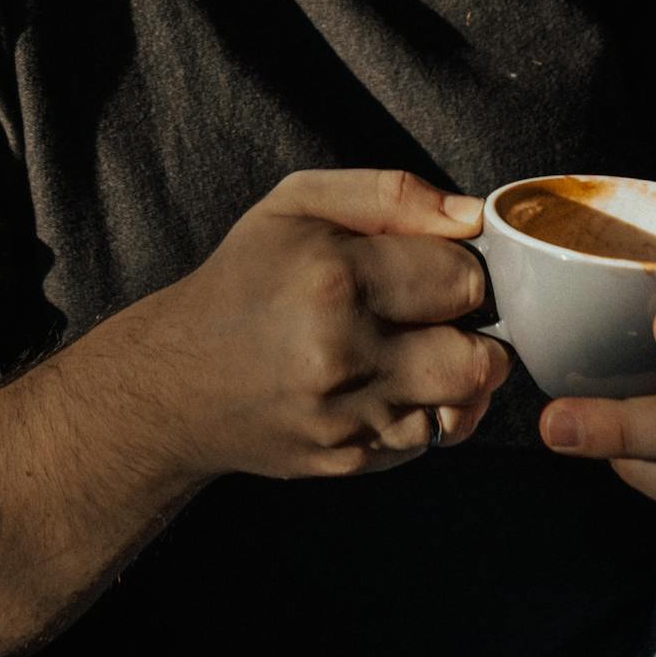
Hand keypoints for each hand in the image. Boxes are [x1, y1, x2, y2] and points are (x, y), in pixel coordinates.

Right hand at [135, 168, 512, 486]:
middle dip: (474, 336)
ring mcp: (345, 418)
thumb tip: (471, 218)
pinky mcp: (346, 460)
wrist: (176, 382)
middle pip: (479, 359)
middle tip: (439, 319)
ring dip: (448, 381)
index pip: (466, 280)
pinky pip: (423, 442)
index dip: (462, 272)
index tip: (436, 272)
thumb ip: (391, 195)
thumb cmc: (244, 279)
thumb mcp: (299, 206)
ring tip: (407, 353)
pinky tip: (378, 387)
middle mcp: (343, 355)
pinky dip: (416, 414)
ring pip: (460, 408)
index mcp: (335, 278)